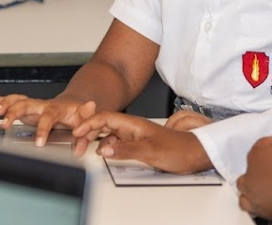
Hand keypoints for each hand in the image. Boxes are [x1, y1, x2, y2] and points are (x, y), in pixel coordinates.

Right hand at [0, 94, 91, 145]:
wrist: (75, 104)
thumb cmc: (79, 115)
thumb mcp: (86, 125)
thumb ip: (84, 137)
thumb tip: (79, 150)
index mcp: (58, 109)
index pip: (48, 117)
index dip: (43, 129)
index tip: (39, 142)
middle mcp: (45, 105)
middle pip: (28, 104)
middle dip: (15, 112)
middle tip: (5, 124)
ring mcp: (36, 105)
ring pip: (20, 101)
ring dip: (7, 105)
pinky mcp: (30, 107)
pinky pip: (16, 101)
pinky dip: (5, 100)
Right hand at [72, 109, 212, 172]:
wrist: (195, 154)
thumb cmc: (178, 149)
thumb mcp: (150, 151)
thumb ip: (126, 150)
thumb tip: (104, 150)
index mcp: (134, 123)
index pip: (106, 118)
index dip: (90, 122)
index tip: (77, 131)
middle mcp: (133, 127)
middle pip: (104, 124)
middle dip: (88, 130)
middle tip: (76, 142)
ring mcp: (135, 135)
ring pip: (110, 134)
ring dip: (96, 139)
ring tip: (84, 147)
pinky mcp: (138, 144)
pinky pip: (117, 142)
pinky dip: (106, 146)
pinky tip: (103, 152)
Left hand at [235, 121, 271, 219]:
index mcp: (254, 155)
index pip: (259, 149)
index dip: (270, 150)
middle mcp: (248, 174)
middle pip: (248, 171)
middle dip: (256, 170)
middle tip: (270, 171)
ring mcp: (251, 192)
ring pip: (243, 189)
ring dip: (250, 188)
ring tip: (263, 187)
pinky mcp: (257, 207)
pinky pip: (248, 205)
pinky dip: (253, 203)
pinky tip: (262, 200)